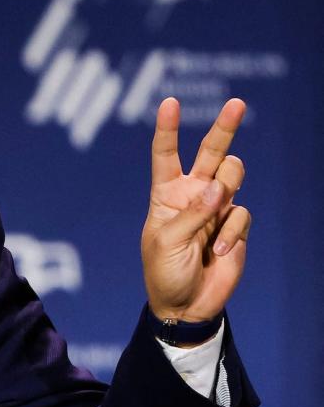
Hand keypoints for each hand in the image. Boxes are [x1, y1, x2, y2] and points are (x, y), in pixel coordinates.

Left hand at [141, 97, 250, 322]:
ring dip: (227, 190)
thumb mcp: (166, 242)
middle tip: (236, 102)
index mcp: (165, 194)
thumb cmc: (164, 271)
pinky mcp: (236, 226)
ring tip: (214, 218)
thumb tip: (218, 189)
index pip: (165, 155)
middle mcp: (192, 194)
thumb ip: (191, 214)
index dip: (168, 129)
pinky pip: (241, 214)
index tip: (170, 102)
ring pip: (233, 177)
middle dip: (224, 127)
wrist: (186, 304)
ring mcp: (217, 208)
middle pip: (210, 153)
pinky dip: (231, 233)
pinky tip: (218, 253)